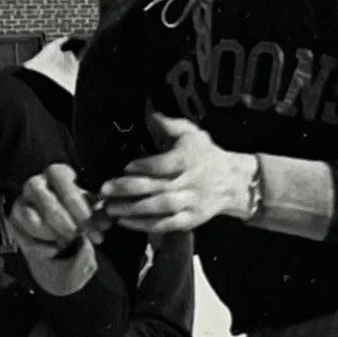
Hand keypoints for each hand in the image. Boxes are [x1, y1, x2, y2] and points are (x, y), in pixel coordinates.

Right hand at [7, 163, 108, 257]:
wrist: (60, 238)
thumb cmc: (77, 217)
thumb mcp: (91, 213)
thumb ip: (99, 216)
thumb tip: (106, 220)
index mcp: (56, 174)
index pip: (59, 177)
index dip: (76, 201)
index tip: (93, 224)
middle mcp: (35, 184)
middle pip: (48, 203)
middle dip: (68, 224)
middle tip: (82, 236)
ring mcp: (21, 203)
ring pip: (33, 220)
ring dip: (55, 235)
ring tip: (69, 242)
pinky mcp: (13, 223)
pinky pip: (26, 238)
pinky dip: (44, 248)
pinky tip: (56, 250)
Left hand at [95, 112, 253, 235]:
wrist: (232, 181)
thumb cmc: (205, 154)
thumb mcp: (192, 133)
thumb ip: (170, 124)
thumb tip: (150, 111)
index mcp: (189, 159)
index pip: (164, 164)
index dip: (144, 166)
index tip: (126, 167)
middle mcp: (190, 183)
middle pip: (156, 187)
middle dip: (128, 190)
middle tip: (105, 190)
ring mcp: (191, 204)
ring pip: (159, 208)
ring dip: (132, 209)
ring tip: (110, 208)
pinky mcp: (191, 220)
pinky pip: (166, 225)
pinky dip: (144, 225)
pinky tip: (125, 222)